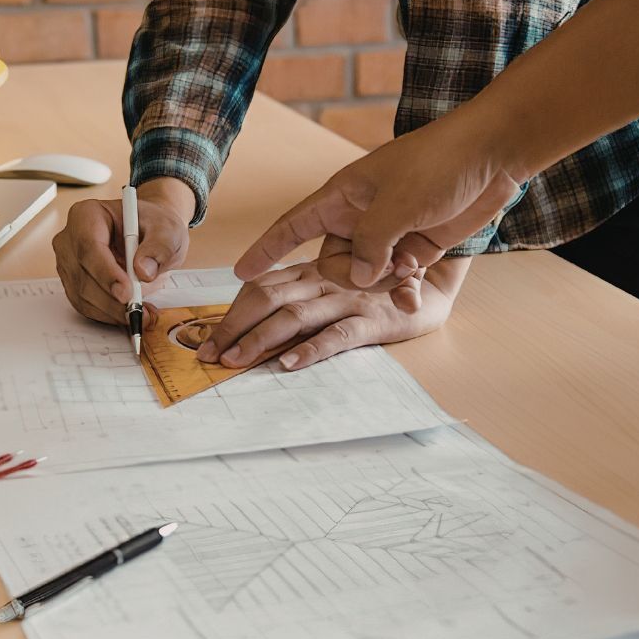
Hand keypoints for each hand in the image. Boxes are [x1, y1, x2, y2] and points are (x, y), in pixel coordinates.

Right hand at [52, 177, 193, 325]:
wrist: (149, 236)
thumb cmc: (152, 227)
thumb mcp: (166, 230)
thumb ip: (159, 247)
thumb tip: (143, 271)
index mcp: (87, 215)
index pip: (89, 247)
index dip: (106, 273)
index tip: (126, 292)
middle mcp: (70, 239)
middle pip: (83, 276)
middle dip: (111, 299)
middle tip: (139, 311)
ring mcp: (68, 264)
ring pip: (83, 296)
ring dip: (112, 311)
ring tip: (142, 312)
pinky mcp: (73, 285)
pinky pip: (86, 306)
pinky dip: (109, 315)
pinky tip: (130, 313)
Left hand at [196, 257, 469, 370]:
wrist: (433, 289)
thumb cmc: (376, 292)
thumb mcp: (333, 289)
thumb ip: (300, 301)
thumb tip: (255, 332)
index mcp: (310, 274)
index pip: (260, 288)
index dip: (229, 313)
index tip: (205, 341)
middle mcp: (323, 282)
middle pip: (266, 299)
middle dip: (232, 327)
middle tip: (208, 356)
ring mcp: (347, 300)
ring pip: (294, 316)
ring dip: (260, 339)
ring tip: (235, 362)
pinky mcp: (373, 320)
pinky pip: (337, 335)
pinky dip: (311, 349)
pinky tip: (288, 364)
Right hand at [235, 110, 520, 290]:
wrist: (493, 154)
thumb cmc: (439, 164)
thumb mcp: (396, 204)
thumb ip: (370, 244)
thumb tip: (355, 278)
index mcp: (342, 196)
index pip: (292, 226)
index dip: (265, 250)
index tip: (240, 273)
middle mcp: (359, 217)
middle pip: (331, 263)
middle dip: (345, 278)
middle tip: (369, 277)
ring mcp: (388, 234)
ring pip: (366, 275)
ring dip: (382, 285)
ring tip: (406, 280)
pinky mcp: (415, 246)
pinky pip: (397, 278)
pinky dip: (403, 288)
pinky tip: (414, 294)